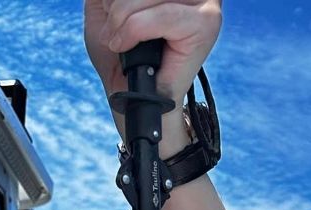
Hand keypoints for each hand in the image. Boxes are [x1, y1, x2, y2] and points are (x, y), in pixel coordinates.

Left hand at [84, 0, 220, 110]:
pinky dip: (135, 30)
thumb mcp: (104, 9)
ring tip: (116, 41)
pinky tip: (125, 45)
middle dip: (117, 5)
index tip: (108, 10)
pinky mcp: (206, 23)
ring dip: (121, 19)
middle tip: (110, 30)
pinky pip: (163, 15)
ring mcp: (204, 2)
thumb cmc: (120, 57)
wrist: (131, 99)